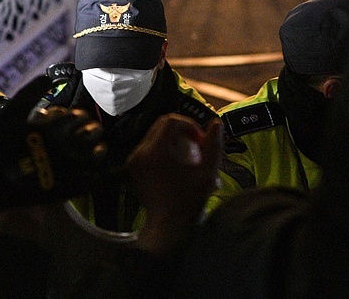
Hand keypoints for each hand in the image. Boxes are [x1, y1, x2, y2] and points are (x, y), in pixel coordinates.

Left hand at [127, 113, 221, 254]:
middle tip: (196, 147)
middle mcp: (140, 154)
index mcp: (156, 153)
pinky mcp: (132, 168)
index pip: (171, 121)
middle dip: (181, 131)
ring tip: (187, 157)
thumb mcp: (207, 173)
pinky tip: (175, 165)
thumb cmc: (190, 202)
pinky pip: (147, 148)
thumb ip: (213, 146)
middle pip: (160, 125)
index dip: (189, 125)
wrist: (168, 227)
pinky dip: (162, 149)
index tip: (200, 140)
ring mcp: (133, 161)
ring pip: (154, 135)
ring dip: (172, 139)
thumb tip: (216, 123)